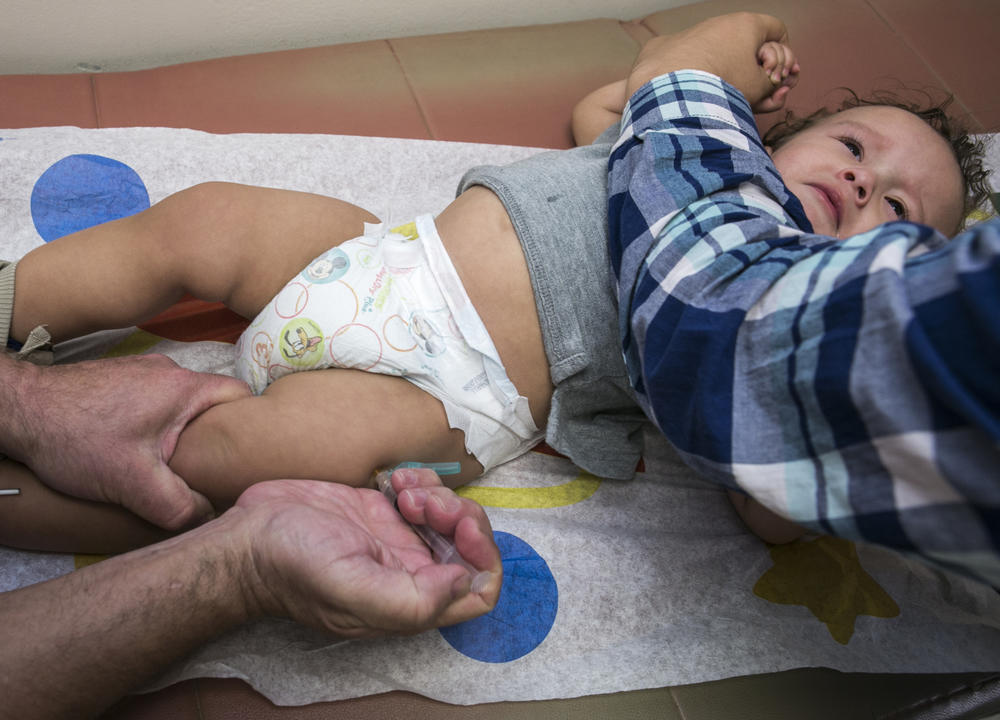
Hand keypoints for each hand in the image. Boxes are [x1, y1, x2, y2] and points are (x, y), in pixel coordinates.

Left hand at [9, 354, 249, 529]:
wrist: (18, 409)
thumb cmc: (75, 437)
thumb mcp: (132, 483)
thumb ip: (177, 506)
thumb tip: (207, 518)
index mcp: (184, 387)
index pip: (241, 396)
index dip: (250, 425)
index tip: (246, 454)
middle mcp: (168, 370)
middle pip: (212, 402)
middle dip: (214, 434)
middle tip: (208, 467)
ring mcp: (142, 370)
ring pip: (181, 402)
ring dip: (181, 429)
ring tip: (170, 461)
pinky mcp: (119, 378)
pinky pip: (155, 399)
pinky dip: (155, 421)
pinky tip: (137, 446)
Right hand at [236, 469, 500, 636]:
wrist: (248, 537)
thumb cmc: (292, 566)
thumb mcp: (350, 588)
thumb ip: (411, 599)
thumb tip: (464, 582)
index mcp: (411, 601)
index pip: (479, 590)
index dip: (483, 556)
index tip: (458, 525)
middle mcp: (411, 573)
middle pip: (469, 547)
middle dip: (459, 516)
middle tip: (423, 501)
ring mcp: (397, 540)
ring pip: (450, 517)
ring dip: (438, 495)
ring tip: (403, 490)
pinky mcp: (381, 511)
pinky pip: (424, 494)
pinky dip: (419, 480)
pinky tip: (393, 479)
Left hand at [627, 13, 797, 110]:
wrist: (672, 91)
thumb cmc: (722, 85)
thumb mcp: (759, 87)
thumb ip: (773, 82)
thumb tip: (773, 83)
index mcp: (746, 24)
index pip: (777, 29)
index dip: (784, 53)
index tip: (778, 74)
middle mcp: (719, 22)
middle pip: (746, 41)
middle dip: (755, 66)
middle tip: (757, 91)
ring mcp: (692, 32)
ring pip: (717, 51)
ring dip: (725, 71)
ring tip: (722, 97)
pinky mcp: (666, 46)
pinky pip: (688, 58)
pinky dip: (694, 73)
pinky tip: (695, 90)